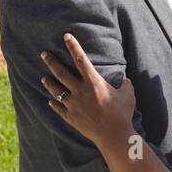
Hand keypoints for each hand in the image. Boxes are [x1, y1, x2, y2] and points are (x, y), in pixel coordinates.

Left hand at [40, 33, 135, 150]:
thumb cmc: (122, 113)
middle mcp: (80, 91)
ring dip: (48, 83)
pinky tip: (50, 101)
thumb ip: (126, 84)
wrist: (113, 135)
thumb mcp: (128, 94)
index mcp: (93, 82)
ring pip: (56, 90)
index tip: (66, 36)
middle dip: (51, 61)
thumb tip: (126, 80)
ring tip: (44, 78)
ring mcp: (73, 104)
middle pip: (61, 72)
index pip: (81, 59)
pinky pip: (58, 108)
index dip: (73, 46)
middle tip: (43, 54)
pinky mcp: (71, 117)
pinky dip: (54, 104)